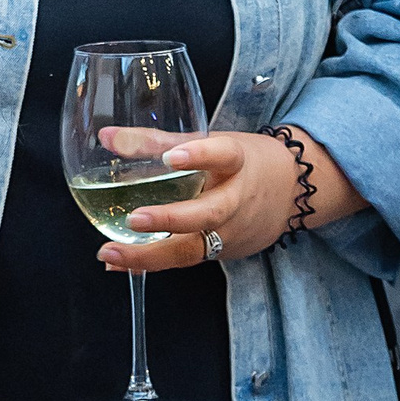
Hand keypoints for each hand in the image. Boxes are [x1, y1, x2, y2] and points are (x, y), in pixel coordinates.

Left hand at [97, 124, 358, 269]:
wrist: (292, 193)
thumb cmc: (244, 162)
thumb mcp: (210, 142)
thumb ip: (158, 141)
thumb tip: (106, 136)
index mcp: (238, 161)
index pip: (223, 155)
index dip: (200, 155)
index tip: (173, 156)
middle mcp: (237, 200)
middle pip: (209, 213)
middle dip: (171, 218)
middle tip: (135, 218)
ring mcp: (232, 231)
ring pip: (194, 248)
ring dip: (150, 255)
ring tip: (109, 254)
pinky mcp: (224, 253)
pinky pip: (186, 260)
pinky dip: (151, 263)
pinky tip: (119, 264)